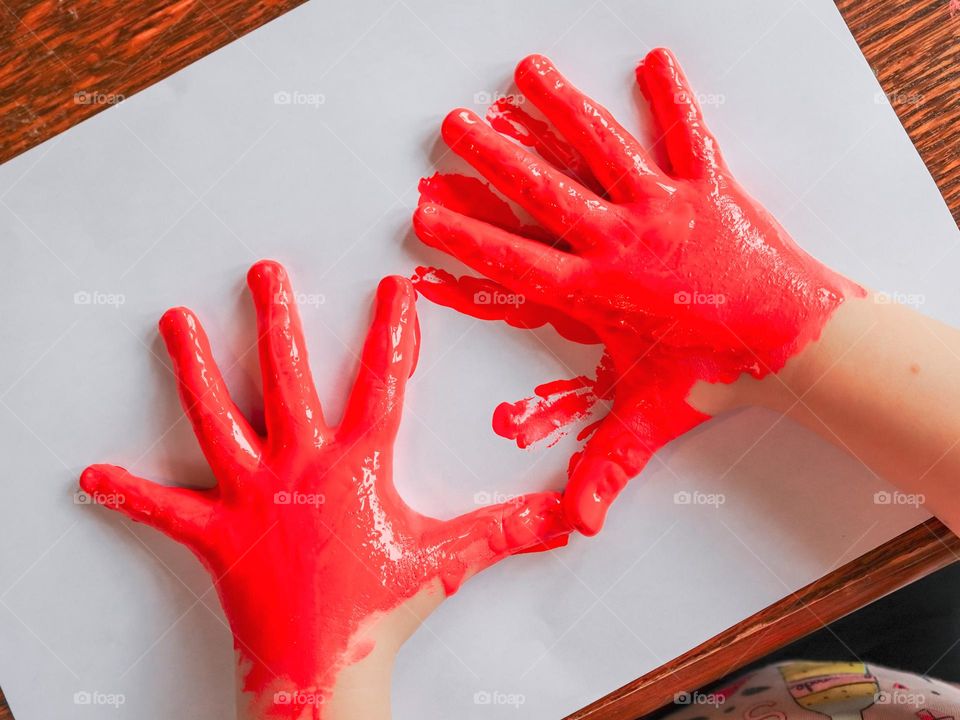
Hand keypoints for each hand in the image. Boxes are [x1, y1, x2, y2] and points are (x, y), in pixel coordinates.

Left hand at [80, 261, 569, 717]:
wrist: (324, 669)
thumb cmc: (381, 611)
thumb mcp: (448, 562)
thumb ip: (507, 531)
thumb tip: (567, 518)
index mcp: (356, 467)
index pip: (382, 385)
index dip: (392, 332)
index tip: (392, 287)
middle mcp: (300, 468)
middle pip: (286, 378)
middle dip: (276, 320)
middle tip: (263, 272)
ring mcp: (252, 497)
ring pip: (218, 418)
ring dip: (194, 368)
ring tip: (175, 320)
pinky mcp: (214, 532)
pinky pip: (165, 508)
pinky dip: (131, 492)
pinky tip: (92, 474)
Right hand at [413, 49, 862, 534]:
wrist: (792, 342)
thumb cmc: (717, 372)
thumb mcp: (649, 417)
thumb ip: (606, 466)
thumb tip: (576, 524)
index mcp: (597, 291)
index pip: (515, 262)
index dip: (466, 238)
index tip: (426, 214)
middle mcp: (621, 240)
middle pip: (544, 191)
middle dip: (493, 156)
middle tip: (453, 127)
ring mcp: (662, 207)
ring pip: (601, 148)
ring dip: (559, 108)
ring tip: (524, 74)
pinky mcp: (706, 187)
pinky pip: (685, 134)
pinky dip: (670, 96)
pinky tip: (652, 60)